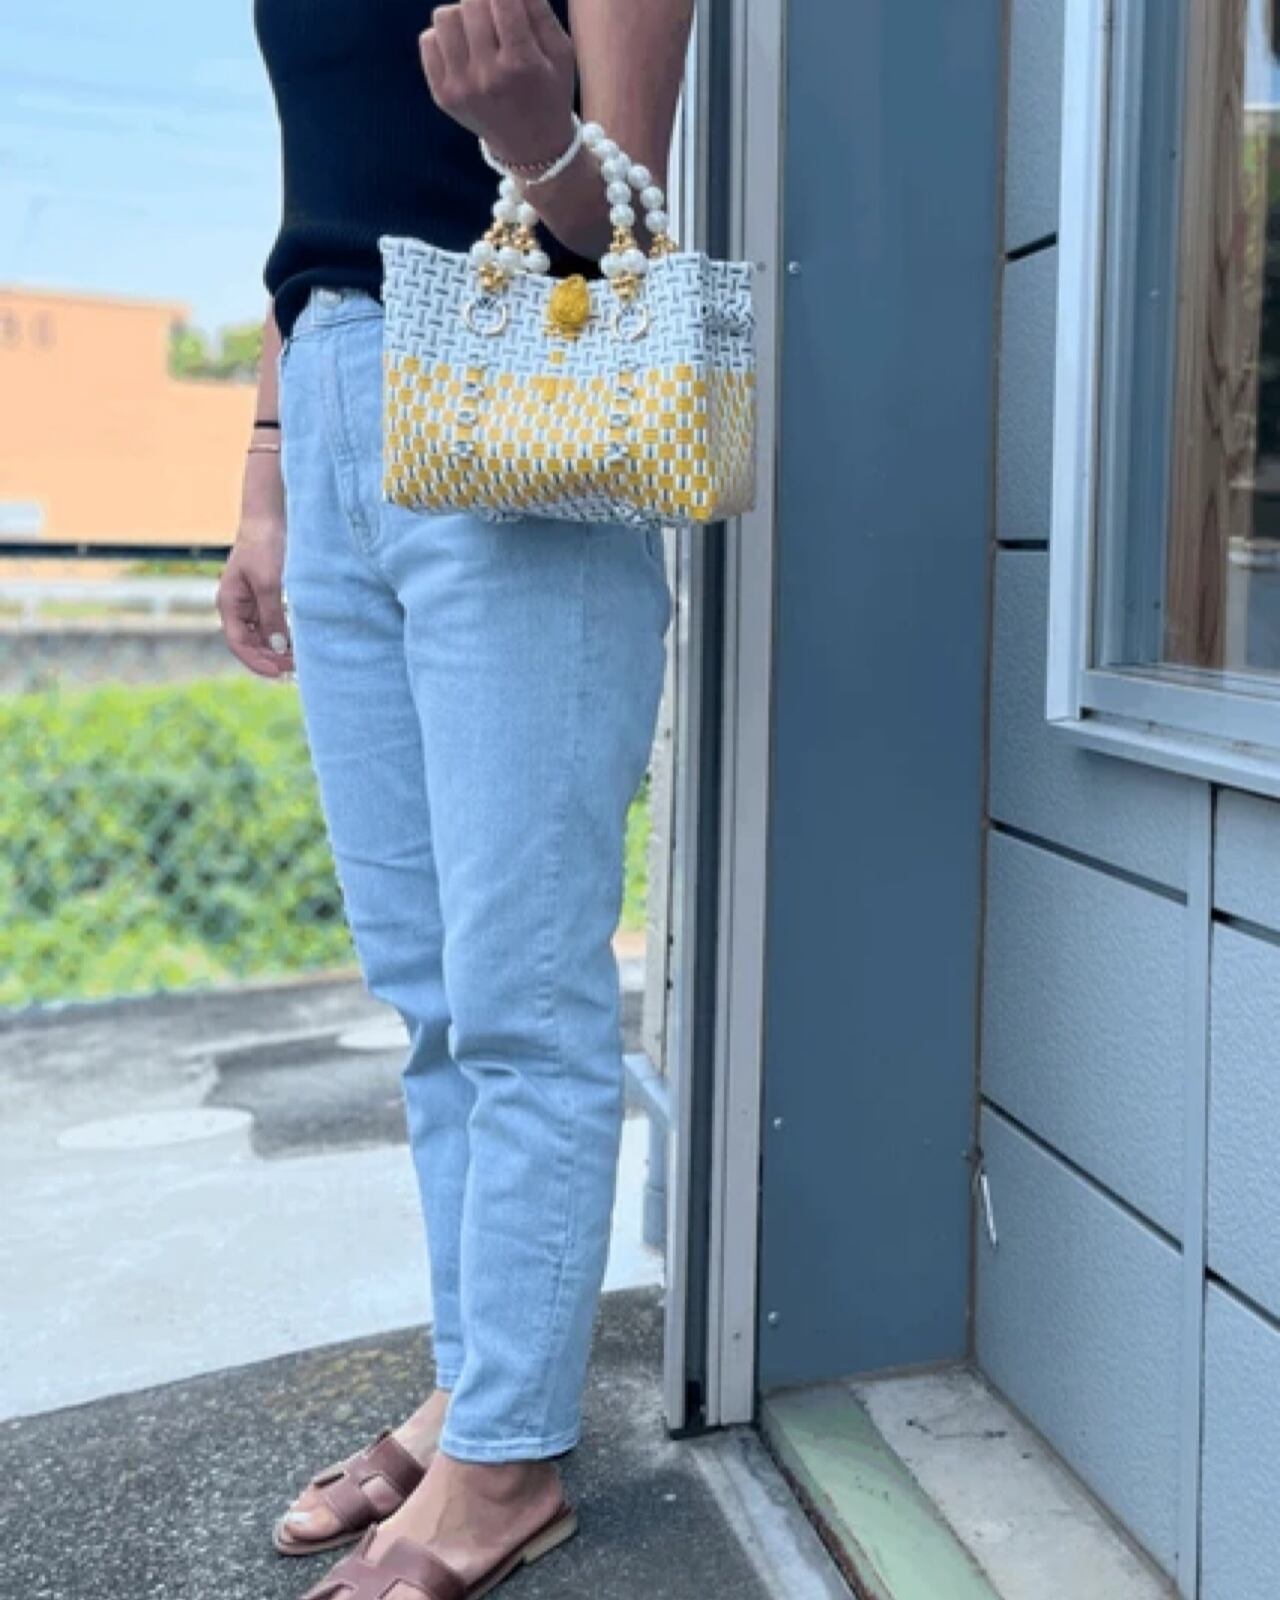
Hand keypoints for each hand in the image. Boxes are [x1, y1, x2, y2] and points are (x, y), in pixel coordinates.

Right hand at [217, 516, 293, 678]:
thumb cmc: (265, 546)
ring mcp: (251, 603)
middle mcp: (237, 607)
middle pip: (251, 644)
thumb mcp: (270, 583)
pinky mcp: (266, 597)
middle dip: (271, 659)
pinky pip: (273, 624)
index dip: (257, 662)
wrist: (270, 518)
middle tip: (297, 669)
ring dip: (279, 650)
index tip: (279, 673)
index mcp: (229, 604)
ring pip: (263, 636)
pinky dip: (285, 635)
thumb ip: (272, 616)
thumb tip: (277, 647)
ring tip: (301, 660)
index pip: (238, 644)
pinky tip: (301, 643)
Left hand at [420, 0, 576, 167]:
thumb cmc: (549, 90)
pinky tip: (465, 50)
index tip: (506, 0)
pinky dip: (445, 36)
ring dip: (463, 15)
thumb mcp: (560, 51)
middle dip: (485, 0)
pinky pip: (429, 40)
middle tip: (497, 15)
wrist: (532, 147)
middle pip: (470, 1)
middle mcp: (487, 76)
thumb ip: (538, 8)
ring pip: (445, 16)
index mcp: (521, 64)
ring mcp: (460, 87)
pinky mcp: (442, 95)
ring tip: (480, 32)